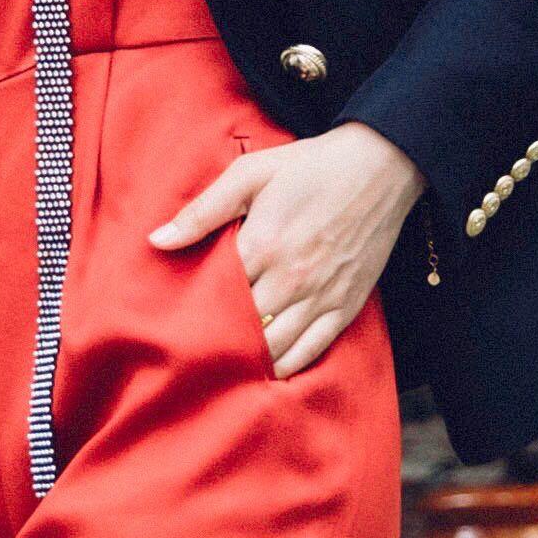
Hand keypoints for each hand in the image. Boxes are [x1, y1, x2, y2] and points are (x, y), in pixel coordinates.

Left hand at [150, 121, 422, 377]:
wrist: (380, 166)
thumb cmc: (309, 166)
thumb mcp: (249, 174)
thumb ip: (202, 211)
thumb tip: (156, 241)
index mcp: (262, 246)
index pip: (216, 297)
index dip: (193, 313)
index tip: (175, 322)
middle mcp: (291, 279)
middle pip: (243, 329)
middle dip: (218, 342)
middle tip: (193, 353)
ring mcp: (321, 296)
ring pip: (276, 347)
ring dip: (250, 360)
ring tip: (226, 367)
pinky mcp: (346, 305)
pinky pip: (313, 350)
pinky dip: (288, 365)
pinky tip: (269, 370)